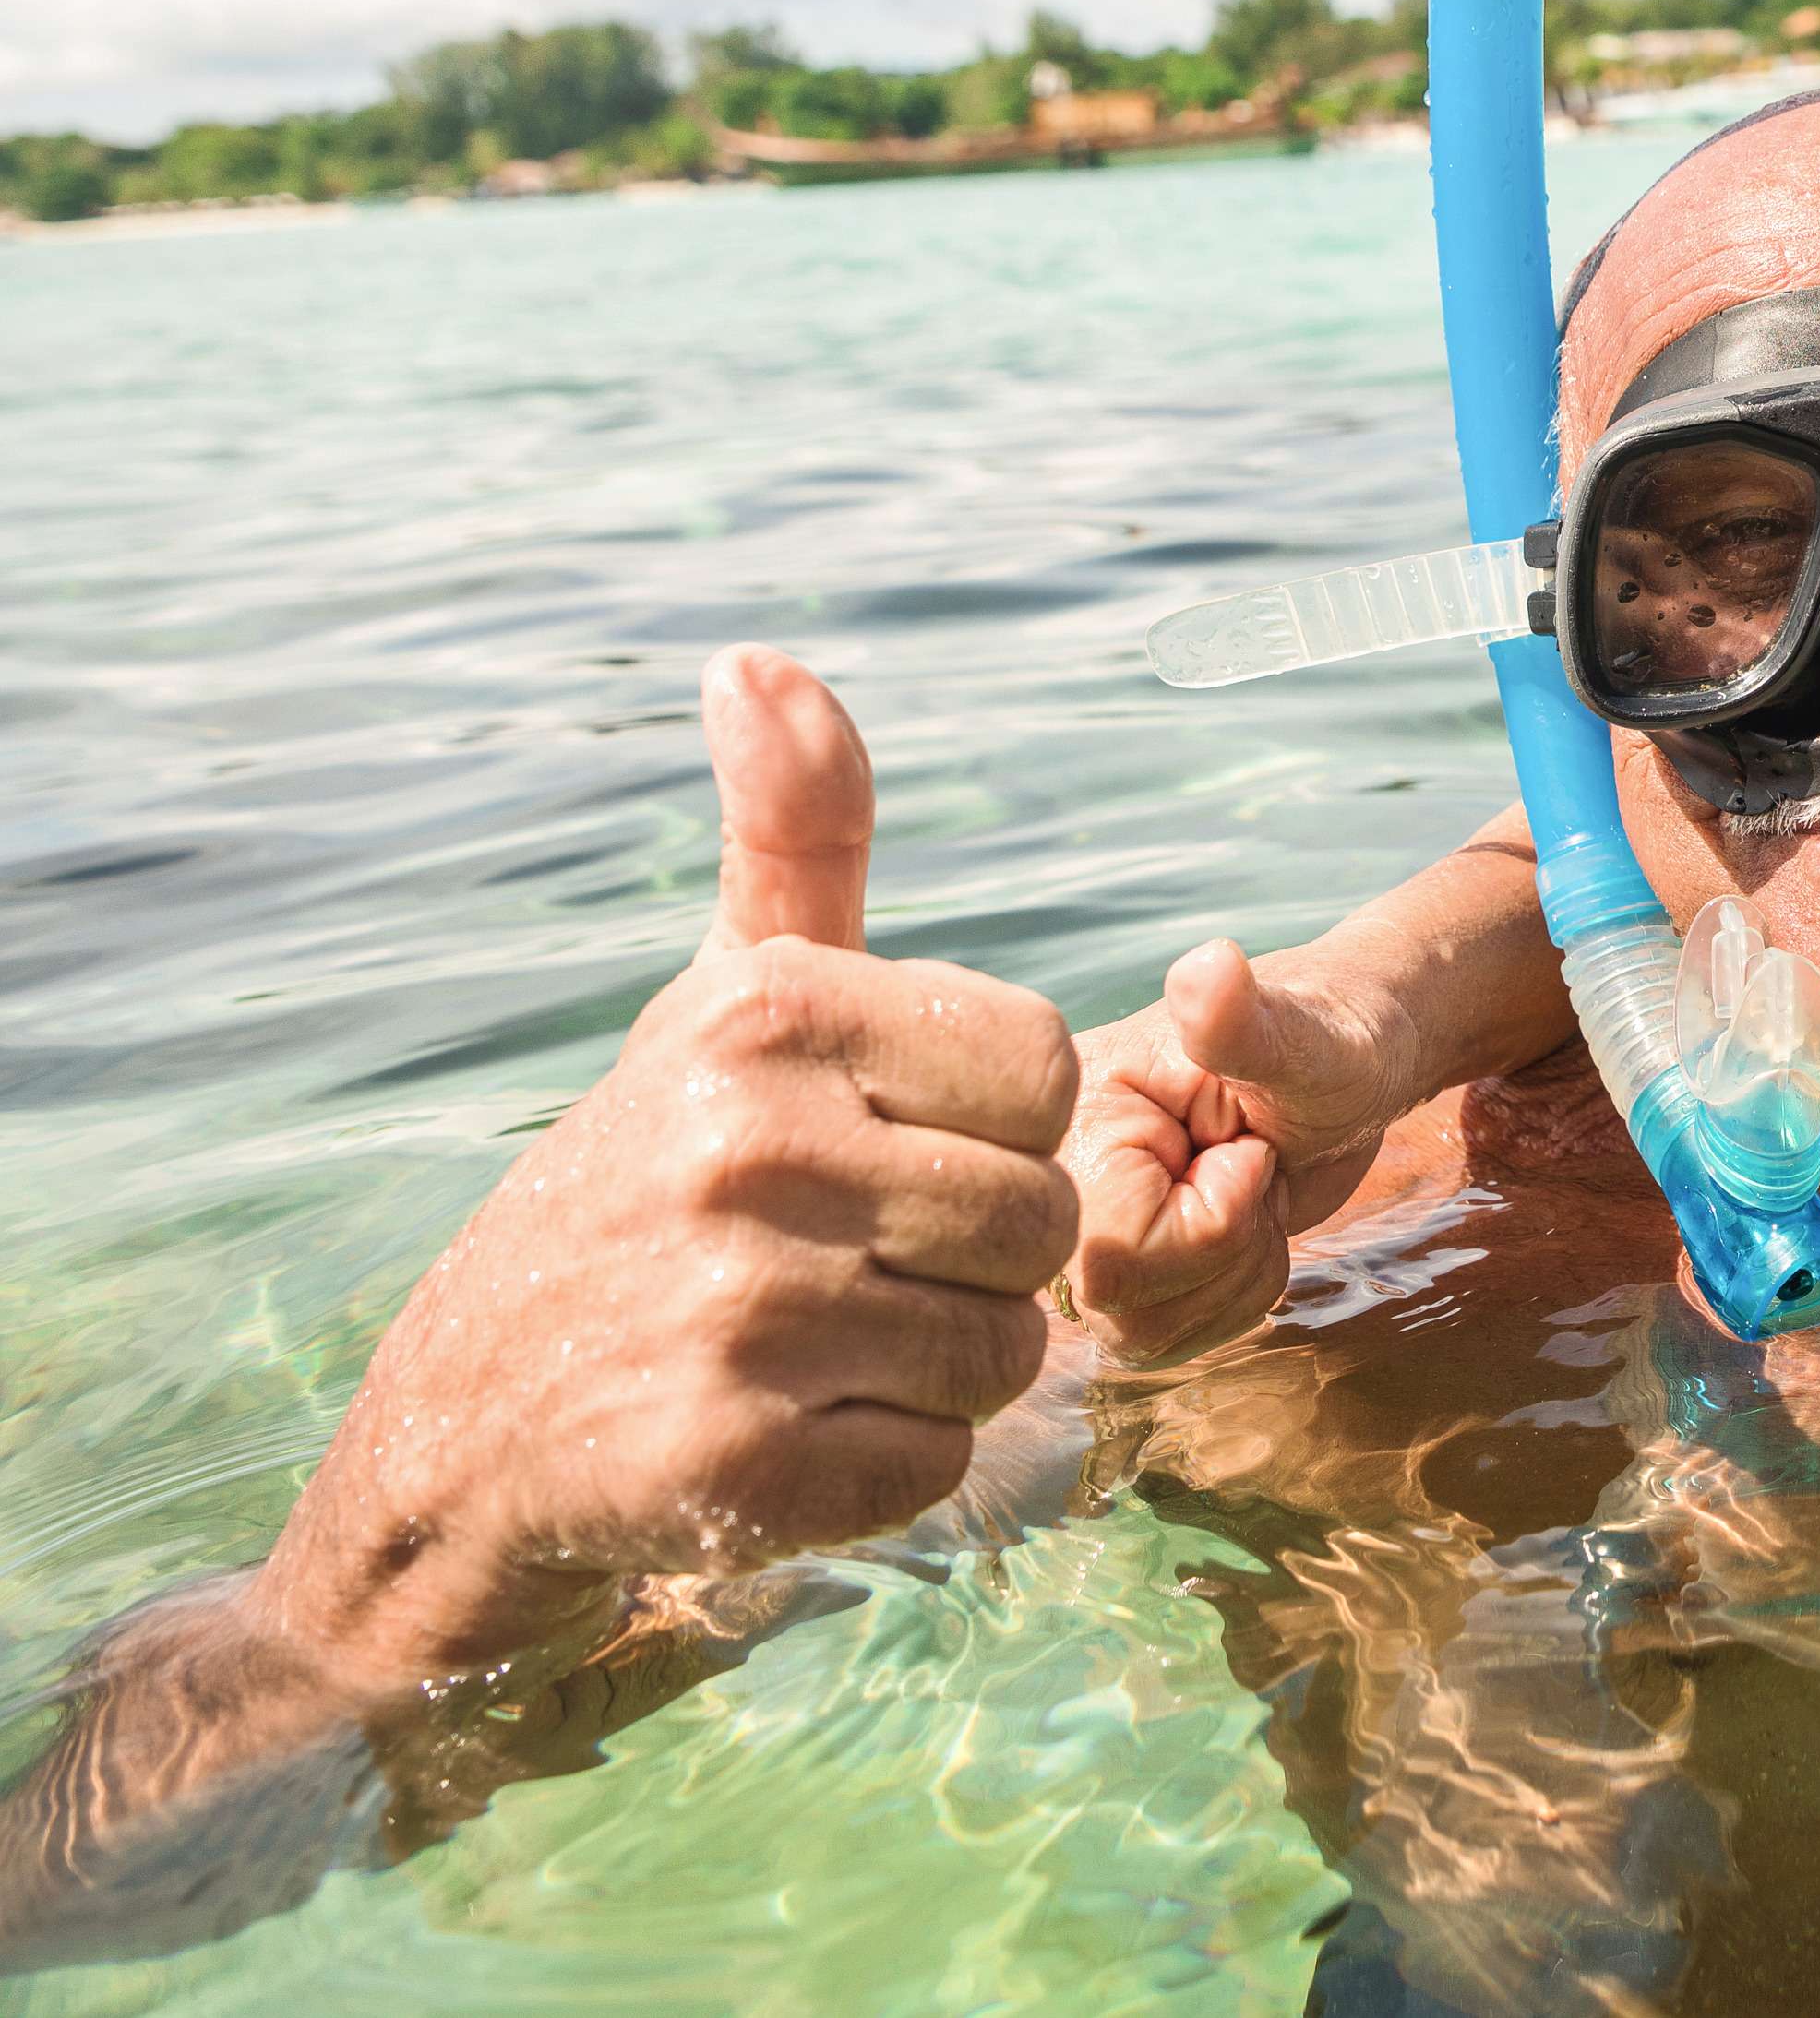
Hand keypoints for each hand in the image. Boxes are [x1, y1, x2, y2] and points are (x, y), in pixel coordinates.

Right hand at [251, 647, 1078, 1696]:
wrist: (462, 1435)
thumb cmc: (650, 1188)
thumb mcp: (723, 1001)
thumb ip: (794, 838)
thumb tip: (758, 660)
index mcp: (768, 1016)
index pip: (1045, 1070)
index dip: (989, 1129)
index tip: (878, 1148)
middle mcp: (748, 1148)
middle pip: (1041, 1224)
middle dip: (968, 1265)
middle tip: (839, 1269)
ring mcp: (740, 1312)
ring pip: (1007, 1353)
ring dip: (932, 1372)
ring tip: (809, 1348)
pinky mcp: (737, 1463)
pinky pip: (940, 1467)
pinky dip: (883, 1470)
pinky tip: (776, 1435)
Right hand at [1060, 939, 1432, 1364]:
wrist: (1348, 1068)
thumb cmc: (1335, 1044)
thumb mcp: (1304, 1039)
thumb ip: (1244, 1022)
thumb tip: (1206, 967)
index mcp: (1072, 1112)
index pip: (1112, 1249)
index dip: (1212, 1220)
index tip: (1247, 1147)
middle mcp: (1058, 1176)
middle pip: (1120, 1304)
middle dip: (1225, 1251)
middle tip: (1253, 1170)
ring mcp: (1082, 1228)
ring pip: (1141, 1334)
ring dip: (1235, 1277)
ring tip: (1251, 1193)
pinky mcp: (1118, 1269)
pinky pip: (1164, 1340)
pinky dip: (1232, 1296)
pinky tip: (1244, 1224)